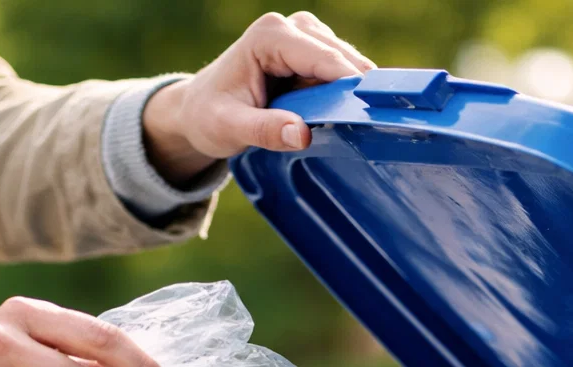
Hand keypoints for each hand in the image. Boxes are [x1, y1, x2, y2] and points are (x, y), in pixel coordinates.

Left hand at [141, 12, 375, 184]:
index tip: (375, 112)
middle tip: (368, 126)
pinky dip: (344, 93)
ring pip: (347, 62)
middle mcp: (290, 26)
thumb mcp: (230, 128)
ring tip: (351, 124)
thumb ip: (265, 131)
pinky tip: (340, 114)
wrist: (198, 110)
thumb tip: (302, 134)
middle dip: (355, 90)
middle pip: (342, 57)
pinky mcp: (311, 50)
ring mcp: (303, 35)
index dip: (351, 85)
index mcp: (269, 36)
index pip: (324, 59)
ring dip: (350, 93)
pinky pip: (341, 71)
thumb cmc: (209, 116)